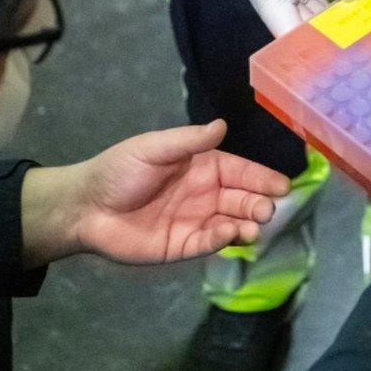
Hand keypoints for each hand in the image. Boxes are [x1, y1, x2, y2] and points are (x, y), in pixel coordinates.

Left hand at [20, 120, 290, 266]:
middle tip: (269, 209)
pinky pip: (210, 242)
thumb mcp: (153, 148)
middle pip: (241, 198)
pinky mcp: (183, 246)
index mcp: (200, 167)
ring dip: (247, 223)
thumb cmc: (119, 171)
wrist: (86, 207)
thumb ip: (188, 141)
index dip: (261, 177)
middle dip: (259, 202)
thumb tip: (223, 125)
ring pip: (232, 222)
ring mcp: (195, 221)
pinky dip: (224, 238)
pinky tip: (231, 234)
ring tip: (256, 224)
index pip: (240, 171)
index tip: (283, 185)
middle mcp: (204, 194)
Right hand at [228, 0, 359, 36]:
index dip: (308, 47)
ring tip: (363, 31)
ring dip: (337, 20)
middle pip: (304, 27)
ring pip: (317, 13)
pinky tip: (359, 7)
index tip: (335, 56)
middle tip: (359, 45)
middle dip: (328, 35)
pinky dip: (340, 0)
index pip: (287, 32)